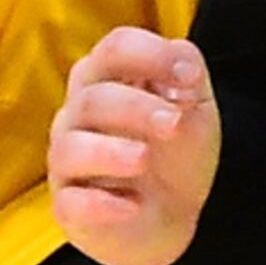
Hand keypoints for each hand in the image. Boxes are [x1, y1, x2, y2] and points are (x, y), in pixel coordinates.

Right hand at [47, 27, 215, 264]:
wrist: (170, 215)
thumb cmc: (174, 150)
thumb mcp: (197, 108)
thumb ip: (190, 75)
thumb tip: (183, 63)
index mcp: (108, 78)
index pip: (116, 49)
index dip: (152, 55)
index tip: (190, 78)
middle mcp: (79, 113)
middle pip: (93, 96)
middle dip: (136, 107)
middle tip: (173, 123)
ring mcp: (68, 160)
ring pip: (72, 147)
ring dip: (109, 151)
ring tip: (143, 159)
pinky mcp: (68, 206)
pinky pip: (71, 202)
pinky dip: (99, 203)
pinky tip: (133, 205)